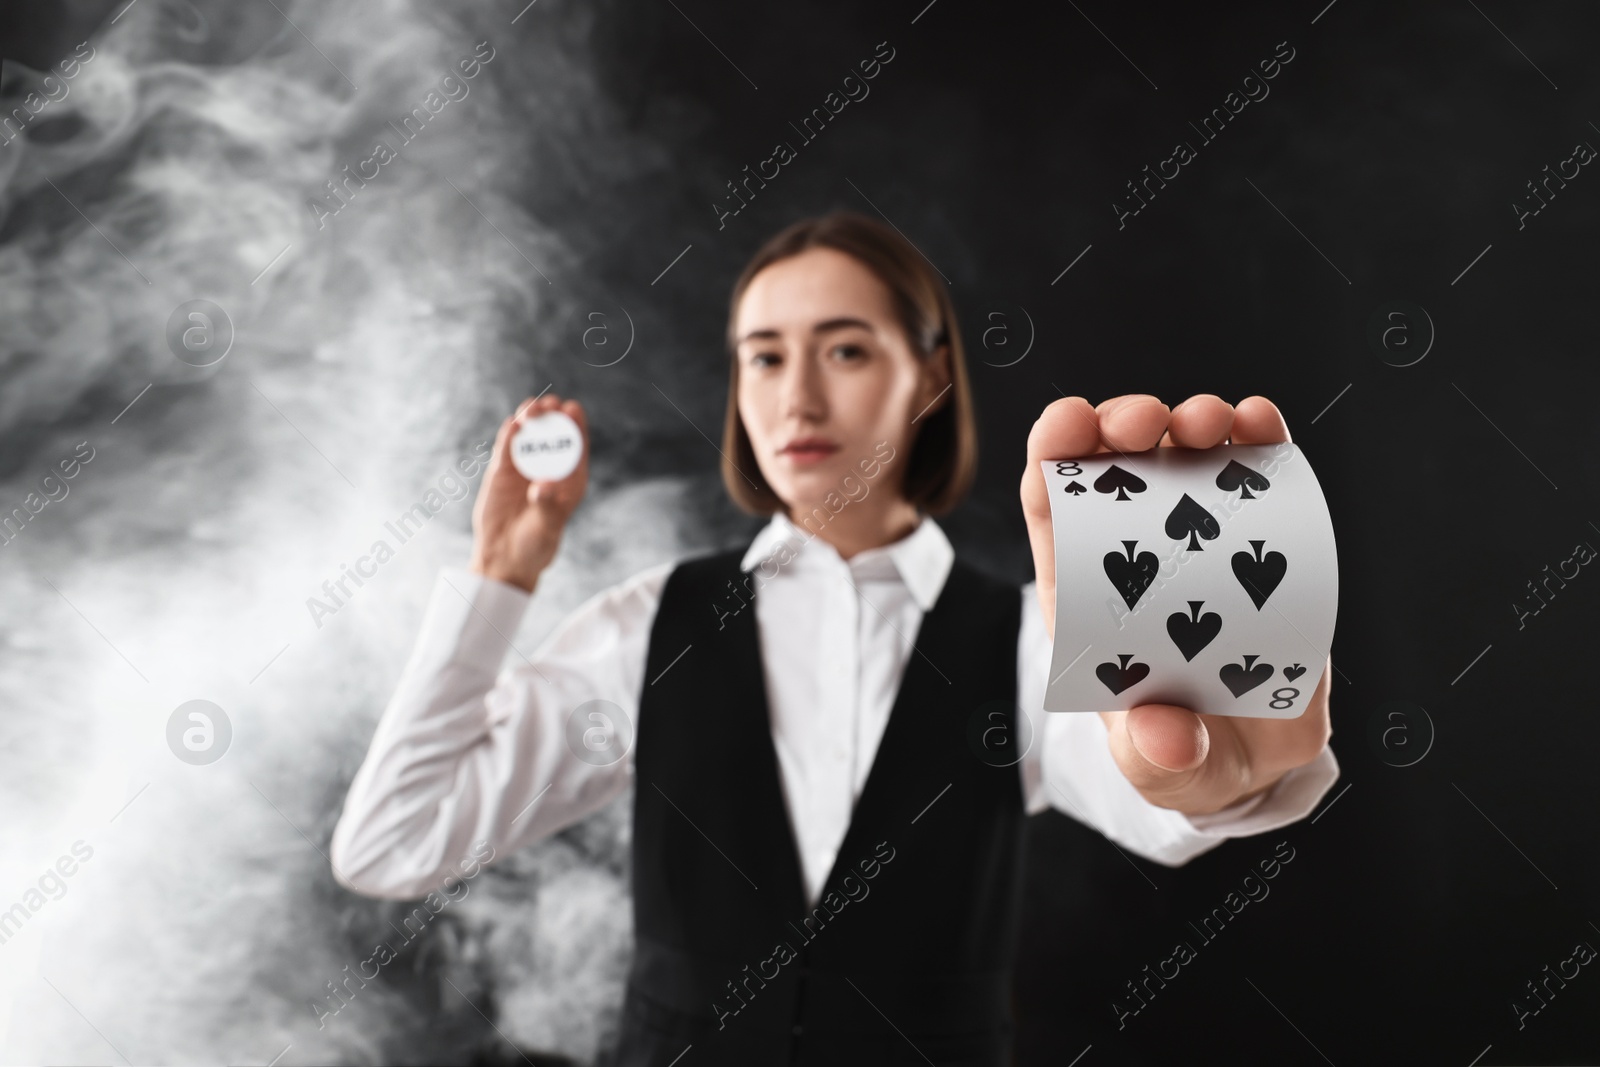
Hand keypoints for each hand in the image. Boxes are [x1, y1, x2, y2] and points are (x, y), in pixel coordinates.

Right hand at [469, 394, 589, 592]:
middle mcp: (549, 468)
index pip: (577, 445)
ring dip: (530, 418)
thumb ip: (546, 506)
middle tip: (548, 405)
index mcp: (570, 480)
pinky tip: (512, 425)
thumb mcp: (545, 528)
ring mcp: (525, 467)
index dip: (576, 424)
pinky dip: (509, 434)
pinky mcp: (503, 470)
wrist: (505, 557)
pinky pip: (506, 447)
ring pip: (530, 435)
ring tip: (529, 410)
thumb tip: (543, 485)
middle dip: (552, 415)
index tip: (572, 408)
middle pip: (553, 433)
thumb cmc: (535, 545)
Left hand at [1020, 394, 1332, 815]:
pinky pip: (1256, 474)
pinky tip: (1261, 421)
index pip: (1054, 510)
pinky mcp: (1263, 539)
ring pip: (1184, 455)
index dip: (1053, 456)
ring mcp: (1201, 538)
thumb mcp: (1162, 768)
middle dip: (1123, 425)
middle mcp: (1138, 552)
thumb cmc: (1184, 756)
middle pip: (1115, 465)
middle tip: (1147, 423)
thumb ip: (1158, 755)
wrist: (1257, 763)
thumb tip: (1166, 736)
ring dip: (1191, 422)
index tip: (1070, 421)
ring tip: (1209, 422)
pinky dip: (1258, 438)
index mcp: (1088, 595)